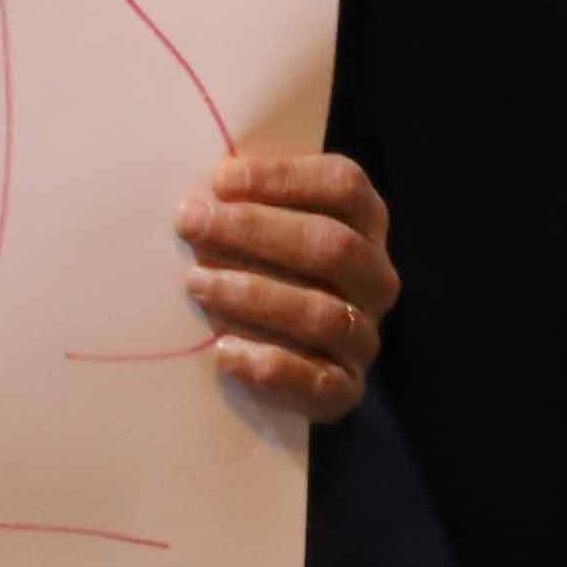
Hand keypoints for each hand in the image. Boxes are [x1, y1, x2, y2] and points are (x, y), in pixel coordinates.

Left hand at [185, 149, 392, 423]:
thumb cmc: (258, 266)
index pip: (342, 186)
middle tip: (191, 223)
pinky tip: (223, 351)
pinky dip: (270, 367)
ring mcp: (365, 335)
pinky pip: (320, 384)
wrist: (275, 351)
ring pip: (323, 314)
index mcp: (365, 221)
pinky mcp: (347, 388)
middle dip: (255, 231)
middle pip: (332, 246)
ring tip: (195, 282)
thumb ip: (245, 200)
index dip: (283, 179)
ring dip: (253, 295)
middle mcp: (376, 277)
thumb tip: (205, 185)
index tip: (220, 180)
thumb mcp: (259, 223)